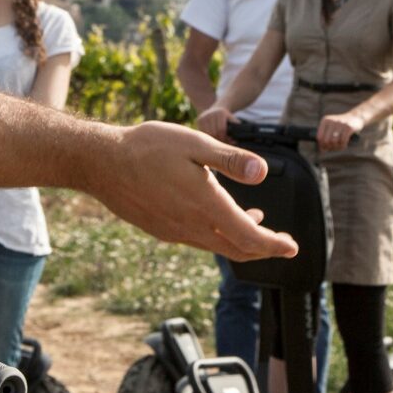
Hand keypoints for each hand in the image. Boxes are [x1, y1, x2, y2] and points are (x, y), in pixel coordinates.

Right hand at [86, 121, 296, 262]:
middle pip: (237, 249)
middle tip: (282, 243)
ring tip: (257, 222)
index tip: (292, 246)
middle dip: (263, 248)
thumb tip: (263, 173)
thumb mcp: (194, 143)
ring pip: (217, 246)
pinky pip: (198, 240)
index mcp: (205, 205)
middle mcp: (191, 226)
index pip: (249, 237)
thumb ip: (230, 160)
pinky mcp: (161, 230)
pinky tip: (218, 215)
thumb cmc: (147, 147)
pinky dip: (218, 235)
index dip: (274, 245)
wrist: (101, 163)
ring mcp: (174, 231)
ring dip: (241, 240)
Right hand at [194, 105, 233, 139]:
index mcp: (221, 113)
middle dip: (218, 140)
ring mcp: (203, 116)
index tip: (227, 143)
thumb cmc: (227, 118)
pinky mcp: (198, 119)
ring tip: (217, 143)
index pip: (222, 129)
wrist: (217, 109)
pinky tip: (210, 139)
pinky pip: (202, 132)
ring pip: (207, 133)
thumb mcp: (233, 121)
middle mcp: (211, 113)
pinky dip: (206, 137)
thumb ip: (235, 129)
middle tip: (221, 145)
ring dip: (212, 140)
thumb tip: (235, 141)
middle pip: (214, 132)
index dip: (224, 138)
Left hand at [316, 111, 364, 151]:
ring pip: (334, 141)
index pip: (319, 137)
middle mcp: (332, 121)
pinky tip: (344, 145)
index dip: (321, 145)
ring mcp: (341, 123)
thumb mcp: (332, 128)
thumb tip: (322, 150)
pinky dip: (343, 145)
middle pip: (326, 140)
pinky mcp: (349, 127)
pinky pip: (343, 141)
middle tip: (334, 148)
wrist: (356, 117)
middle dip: (329, 147)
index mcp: (325, 120)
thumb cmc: (342, 126)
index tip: (326, 148)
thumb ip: (326, 137)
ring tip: (339, 146)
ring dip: (337, 147)